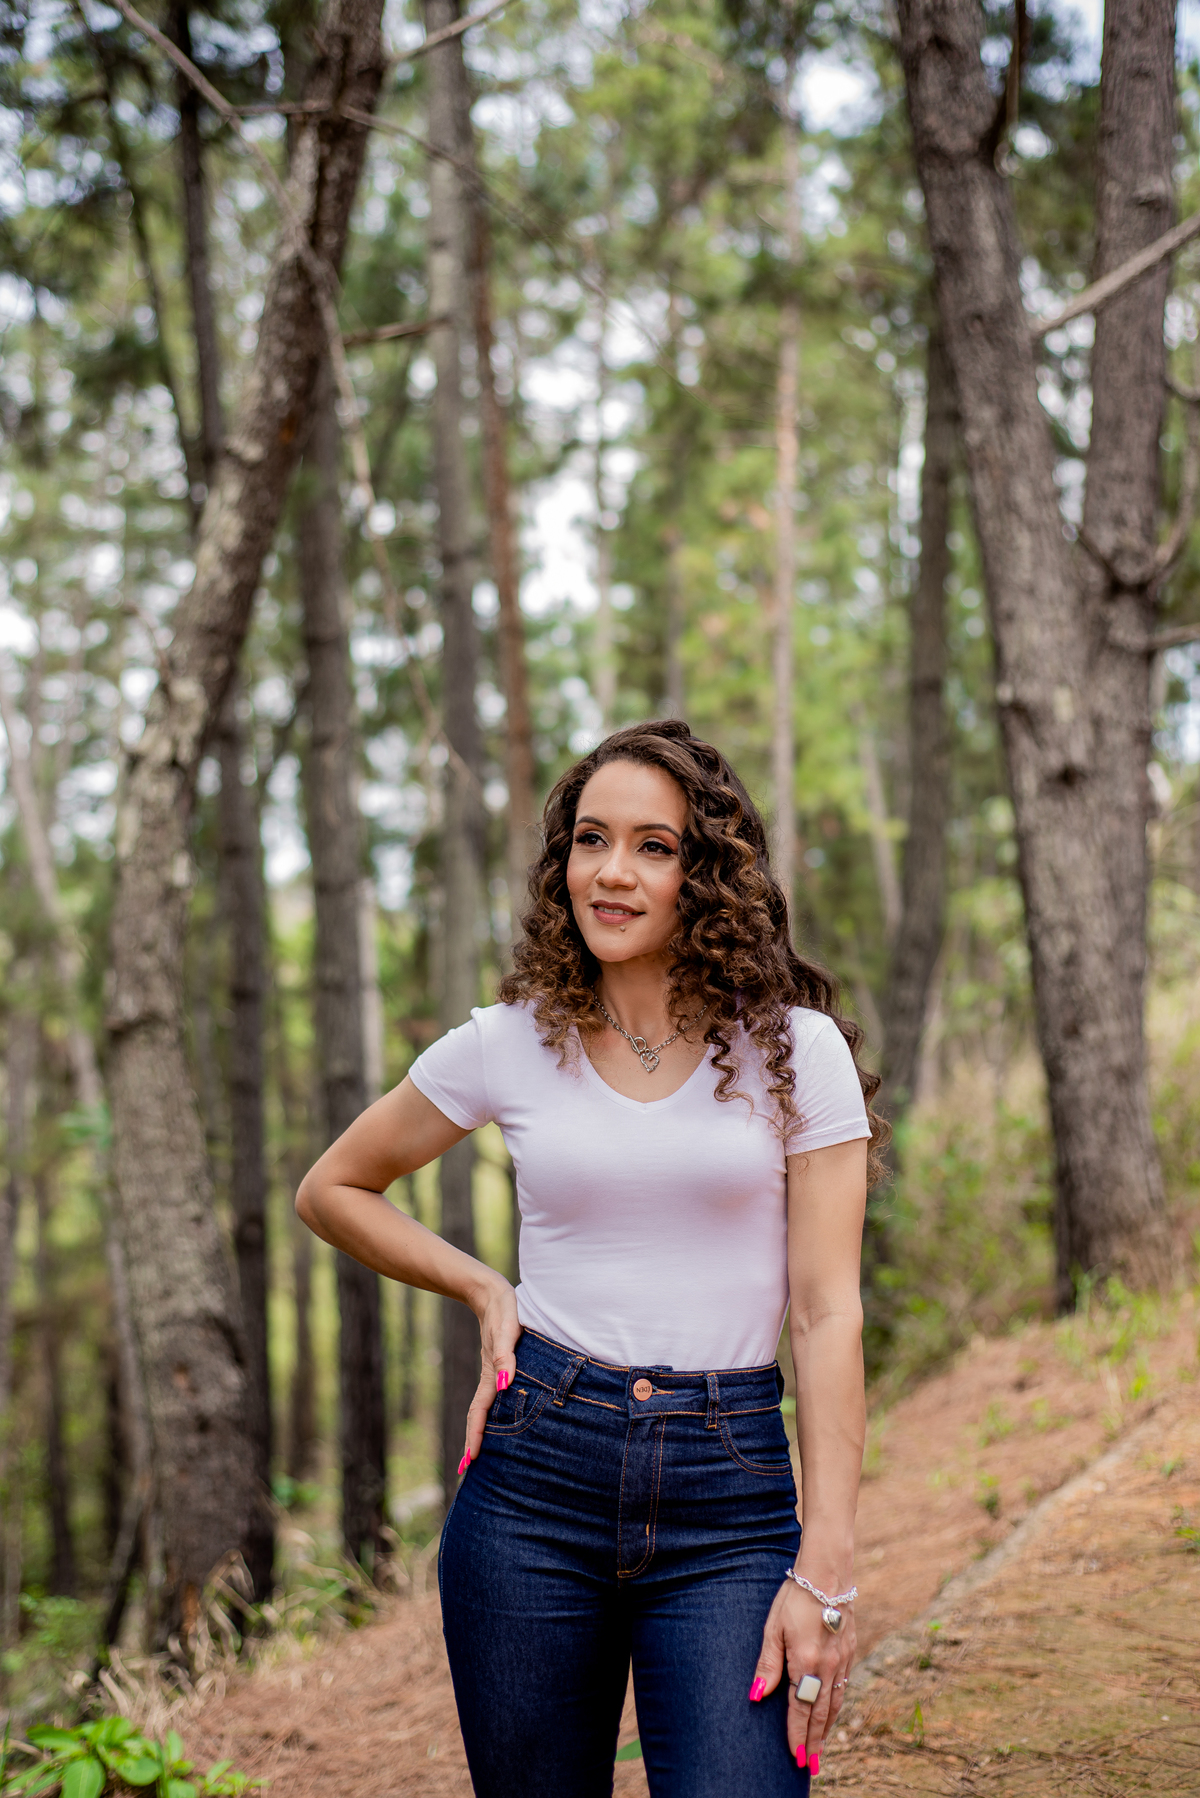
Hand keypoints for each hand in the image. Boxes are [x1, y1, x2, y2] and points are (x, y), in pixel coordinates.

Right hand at [460, 1273, 521, 1467]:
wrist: (491, 1291)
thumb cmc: (503, 1308)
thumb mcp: (506, 1329)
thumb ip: (505, 1355)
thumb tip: (506, 1384)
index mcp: (491, 1374)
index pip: (478, 1412)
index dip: (475, 1436)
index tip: (469, 1461)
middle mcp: (491, 1377)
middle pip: (478, 1416)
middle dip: (473, 1441)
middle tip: (467, 1469)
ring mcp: (494, 1372)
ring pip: (486, 1407)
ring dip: (481, 1429)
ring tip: (479, 1451)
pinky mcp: (499, 1365)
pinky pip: (493, 1395)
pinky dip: (492, 1412)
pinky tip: (498, 1417)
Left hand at [750, 1577, 855, 1774]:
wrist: (828, 1572)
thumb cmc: (795, 1597)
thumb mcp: (773, 1627)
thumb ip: (768, 1663)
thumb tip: (757, 1695)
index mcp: (806, 1661)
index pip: (800, 1708)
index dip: (797, 1735)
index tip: (795, 1757)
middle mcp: (827, 1666)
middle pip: (820, 1713)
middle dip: (814, 1741)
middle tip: (811, 1765)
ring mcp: (842, 1659)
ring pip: (835, 1703)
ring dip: (827, 1728)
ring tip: (821, 1748)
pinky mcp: (850, 1651)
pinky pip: (844, 1687)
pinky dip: (837, 1707)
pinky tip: (832, 1714)